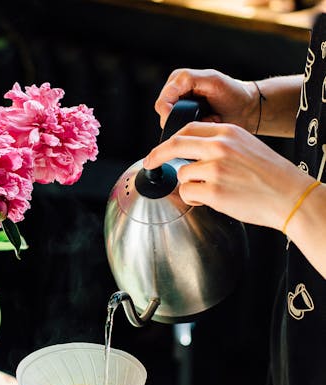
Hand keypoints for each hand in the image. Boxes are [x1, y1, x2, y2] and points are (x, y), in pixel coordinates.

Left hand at [143, 121, 311, 229]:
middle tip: (149, 163)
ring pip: (182, 174)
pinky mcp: (213, 191)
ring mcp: (215, 168)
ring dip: (188, 185)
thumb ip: (220, 146)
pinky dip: (192, 199)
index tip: (160, 149)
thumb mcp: (246, 146)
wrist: (289, 195)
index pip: (188, 129)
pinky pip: (188, 193)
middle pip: (175, 144)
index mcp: (228, 132)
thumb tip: (191, 156)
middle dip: (157, 155)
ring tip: (207, 192)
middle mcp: (219, 146)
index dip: (170, 140)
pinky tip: (208, 201)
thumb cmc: (270, 176)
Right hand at [156, 68, 258, 132]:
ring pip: (173, 128)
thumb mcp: (211, 80)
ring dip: (192, 128)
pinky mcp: (185, 123)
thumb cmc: (233, 93)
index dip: (171, 115)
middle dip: (185, 122)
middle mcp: (176, 94)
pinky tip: (207, 126)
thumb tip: (167, 101)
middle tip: (206, 118)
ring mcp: (179, 110)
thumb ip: (187, 81)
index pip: (162, 103)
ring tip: (208, 121)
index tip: (191, 120)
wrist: (247, 109)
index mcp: (178, 80)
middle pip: (165, 117)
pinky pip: (182, 134)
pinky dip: (196, 133)